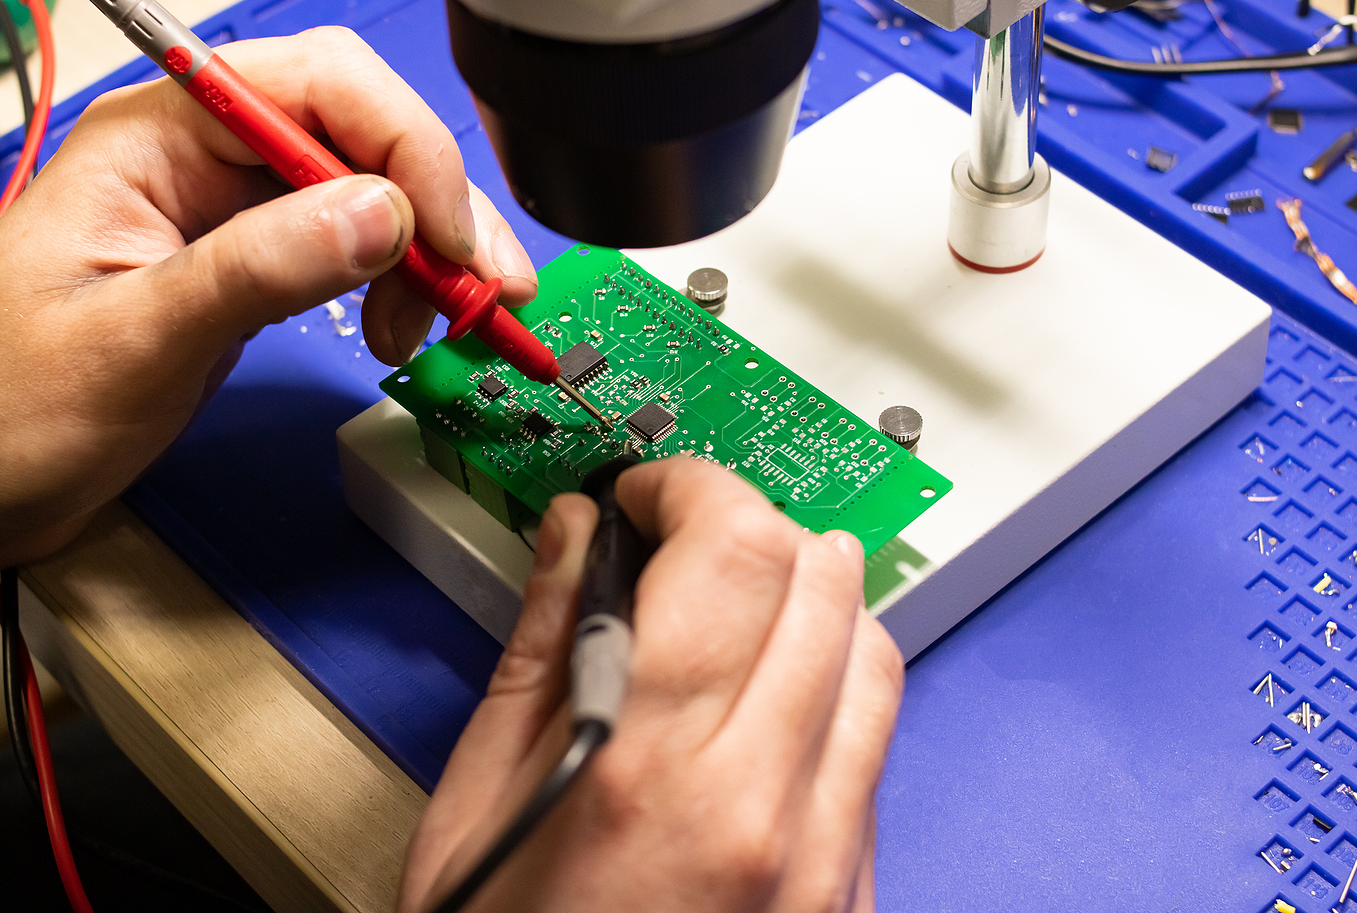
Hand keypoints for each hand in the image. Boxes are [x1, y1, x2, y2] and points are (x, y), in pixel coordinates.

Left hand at [0, 26, 536, 617]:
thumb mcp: (132, 340)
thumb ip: (257, 267)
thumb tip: (381, 212)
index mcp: (155, 136)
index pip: (320, 85)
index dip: (407, 152)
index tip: (452, 240)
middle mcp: (197, 157)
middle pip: (359, 133)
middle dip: (438, 205)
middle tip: (490, 290)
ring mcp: (223, 213)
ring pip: (366, 192)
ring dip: (428, 251)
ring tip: (452, 321)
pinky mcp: (241, 268)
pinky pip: (345, 247)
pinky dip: (397, 282)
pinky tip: (406, 326)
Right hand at [400, 457, 903, 912]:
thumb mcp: (480, 797)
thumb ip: (543, 642)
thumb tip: (574, 535)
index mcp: (650, 764)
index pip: (730, 546)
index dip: (690, 484)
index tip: (649, 492)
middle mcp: (764, 804)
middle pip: (819, 579)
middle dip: (750, 526)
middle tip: (684, 540)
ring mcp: (826, 859)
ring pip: (874, 652)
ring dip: (809, 598)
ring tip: (735, 610)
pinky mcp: (852, 897)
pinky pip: (875, 747)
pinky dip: (832, 688)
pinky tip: (765, 704)